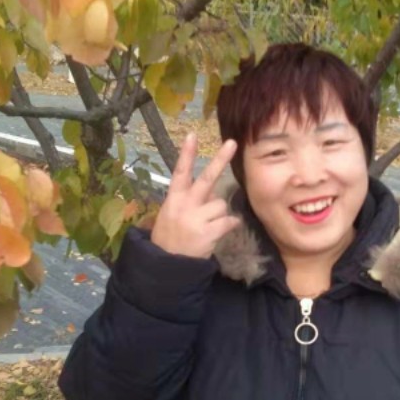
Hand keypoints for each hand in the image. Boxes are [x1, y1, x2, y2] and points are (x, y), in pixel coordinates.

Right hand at [151, 134, 239, 257]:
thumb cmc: (170, 238)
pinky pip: (229, 221)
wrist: (167, 265)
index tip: (193, 134)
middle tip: (232, 143)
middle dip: (221, 160)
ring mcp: (197, 218)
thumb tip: (213, 194)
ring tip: (209, 225)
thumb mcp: (171, 215)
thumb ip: (190, 201)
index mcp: (173, 198)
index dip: (187, 153)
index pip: (180, 171)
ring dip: (220, 214)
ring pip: (222, 204)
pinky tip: (221, 231)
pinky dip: (230, 225)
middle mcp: (185, 204)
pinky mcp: (208, 232)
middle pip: (206, 178)